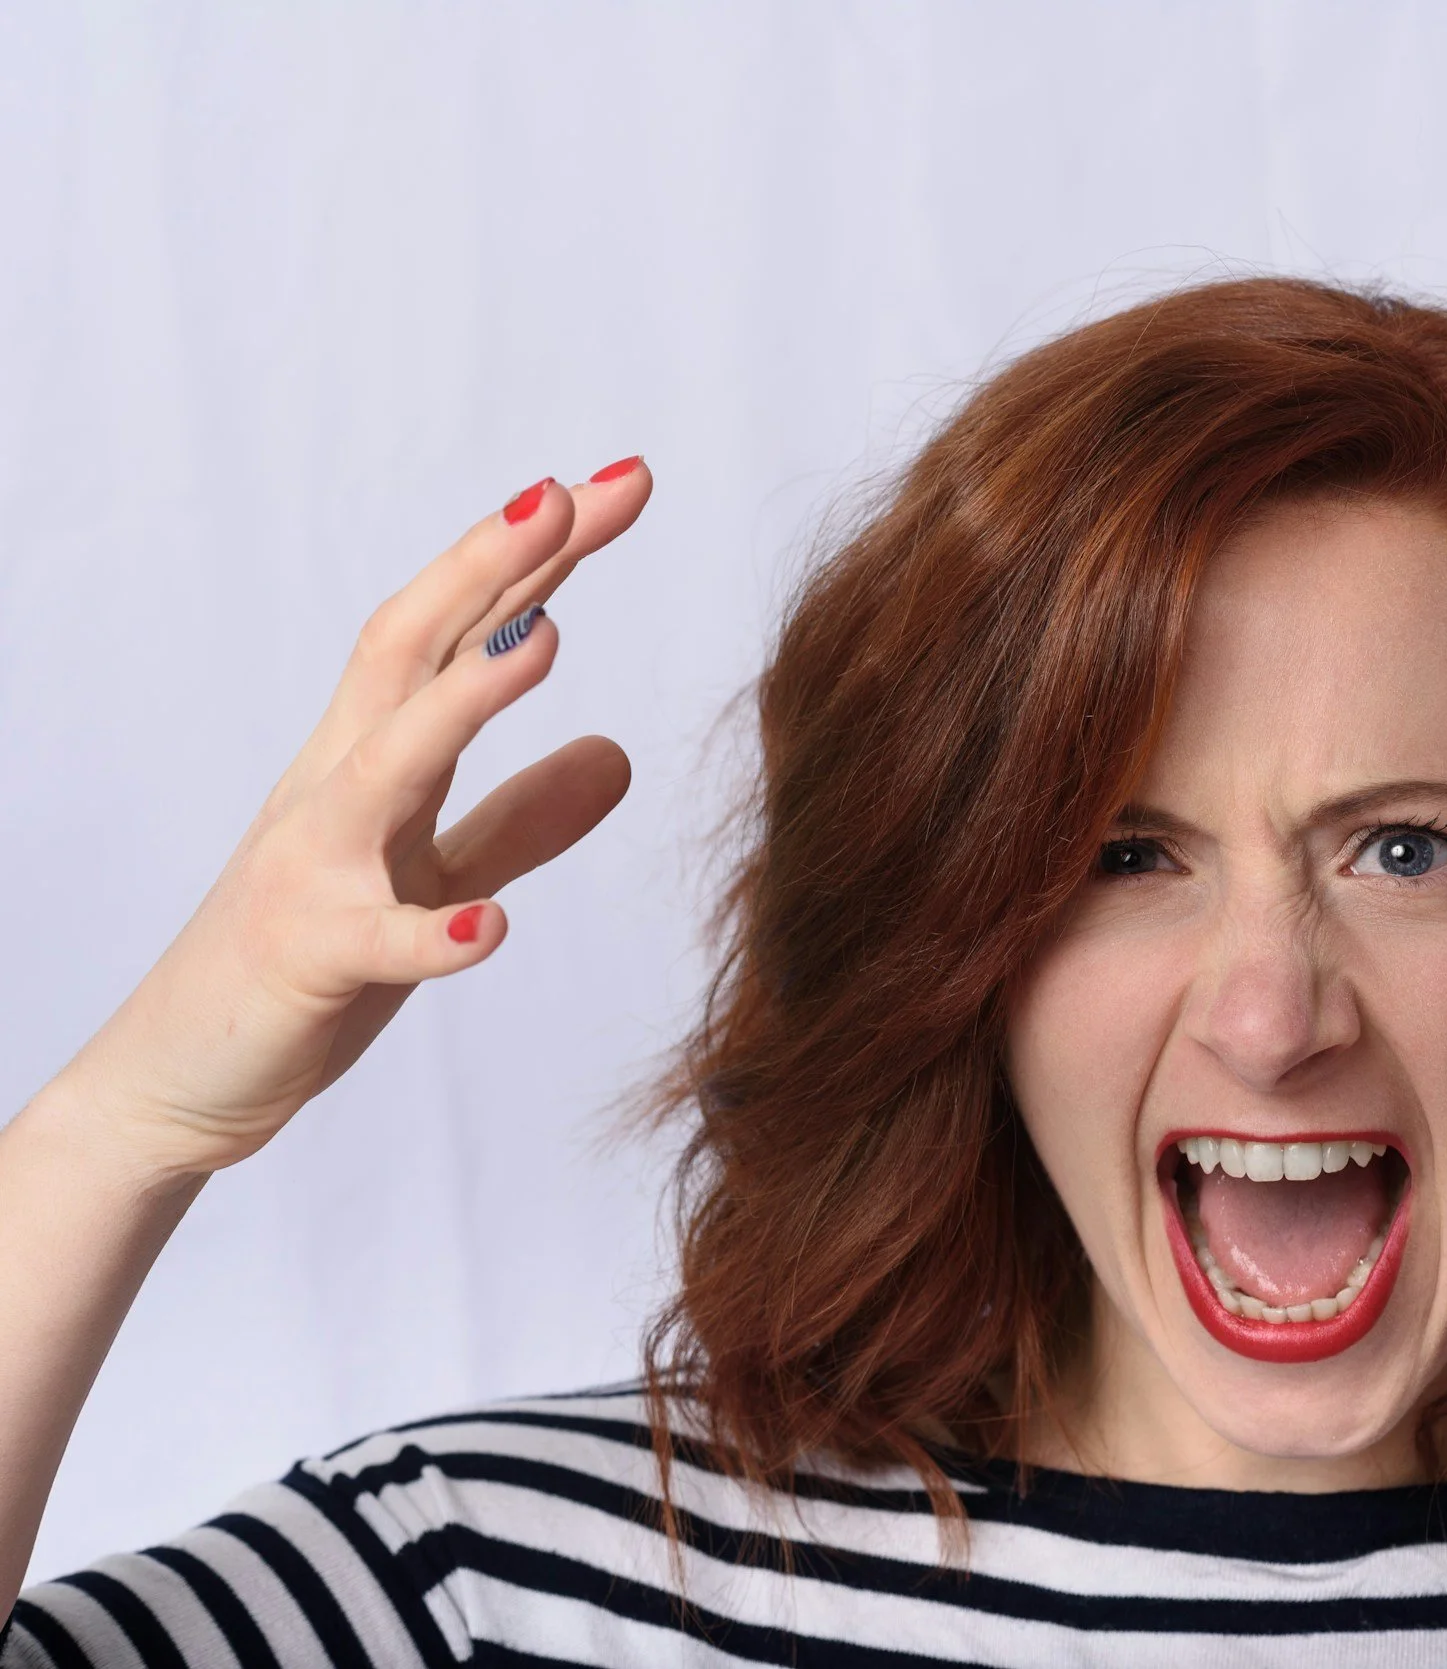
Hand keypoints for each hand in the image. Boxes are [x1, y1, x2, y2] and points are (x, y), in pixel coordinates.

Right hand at [42, 464, 647, 1176]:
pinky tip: (492, 926)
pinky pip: (375, 945)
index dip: (532, 556)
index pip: (456, 629)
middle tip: (577, 493)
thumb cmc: (307, 964)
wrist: (176, 1081)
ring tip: (548, 642)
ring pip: (386, 768)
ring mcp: (312, 872)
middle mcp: (335, 789)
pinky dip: (433, 932)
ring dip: (463, 702)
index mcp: (370, 756)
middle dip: (495, 567)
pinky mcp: (306, 965)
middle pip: (412, 651)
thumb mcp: (433, 874)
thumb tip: (622, 755)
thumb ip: (525, 819)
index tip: (617, 483)